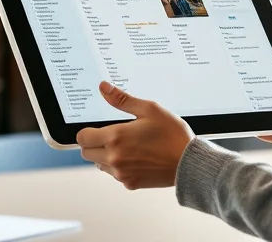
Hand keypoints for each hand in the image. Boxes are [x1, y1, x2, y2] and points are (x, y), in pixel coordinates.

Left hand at [76, 81, 194, 189]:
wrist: (189, 163)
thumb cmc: (172, 135)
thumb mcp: (149, 109)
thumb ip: (122, 99)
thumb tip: (104, 87)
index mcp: (116, 137)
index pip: (82, 138)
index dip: (87, 131)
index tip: (96, 128)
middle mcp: (114, 157)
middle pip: (86, 152)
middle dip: (94, 143)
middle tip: (112, 136)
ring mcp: (121, 173)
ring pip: (99, 164)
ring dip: (106, 155)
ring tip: (128, 146)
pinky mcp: (130, 183)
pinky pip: (114, 174)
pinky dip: (119, 166)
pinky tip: (136, 158)